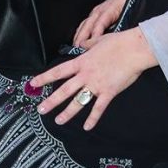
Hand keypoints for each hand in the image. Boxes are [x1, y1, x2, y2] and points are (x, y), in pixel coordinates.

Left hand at [32, 28, 155, 129]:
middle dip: (51, 101)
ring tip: (58, 121)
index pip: (58, 72)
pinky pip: (99, 108)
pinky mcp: (109, 92)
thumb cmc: (118, 43)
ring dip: (68, 113)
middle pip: (64, 90)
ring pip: (78, 101)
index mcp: (81, 62)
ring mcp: (96, 85)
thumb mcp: (97, 41)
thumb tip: (82, 43)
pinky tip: (87, 127)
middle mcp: (86, 75)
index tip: (33, 84)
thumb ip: (87, 45)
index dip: (44, 78)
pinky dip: (93, 118)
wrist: (134, 50)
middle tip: (41, 109)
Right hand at [74, 0, 127, 46]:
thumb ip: (125, 24)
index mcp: (110, 9)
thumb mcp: (130, 13)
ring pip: (84, 24)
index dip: (96, 33)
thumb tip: (121, 37)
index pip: (101, 22)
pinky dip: (79, 32)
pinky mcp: (93, 15)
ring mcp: (95, 12)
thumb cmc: (129, 4)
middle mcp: (100, 10)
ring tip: (76, 46)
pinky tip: (77, 40)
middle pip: (88, 24)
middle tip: (79, 48)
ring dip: (79, 35)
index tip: (92, 43)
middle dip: (82, 36)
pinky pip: (84, 24)